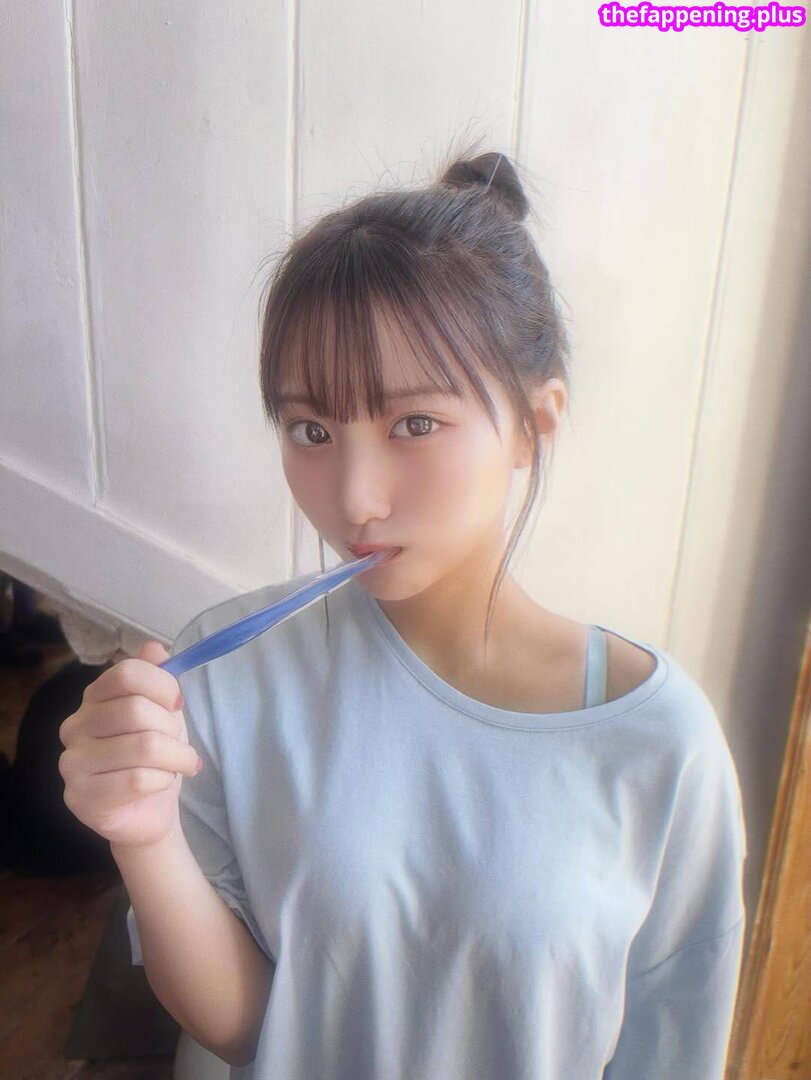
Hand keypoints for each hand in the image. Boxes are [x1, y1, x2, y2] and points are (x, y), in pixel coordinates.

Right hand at [58, 641, 200, 848]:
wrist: (149, 811)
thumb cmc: (155, 758)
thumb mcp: (163, 712)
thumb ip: (157, 677)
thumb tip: (154, 647)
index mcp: (93, 699)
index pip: (127, 673)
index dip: (163, 686)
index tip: (177, 705)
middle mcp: (75, 727)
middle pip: (136, 710)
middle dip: (172, 728)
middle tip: (177, 745)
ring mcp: (72, 764)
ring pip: (144, 746)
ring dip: (176, 757)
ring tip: (180, 765)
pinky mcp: (81, 798)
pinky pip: (138, 780)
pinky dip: (163, 780)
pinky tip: (161, 784)